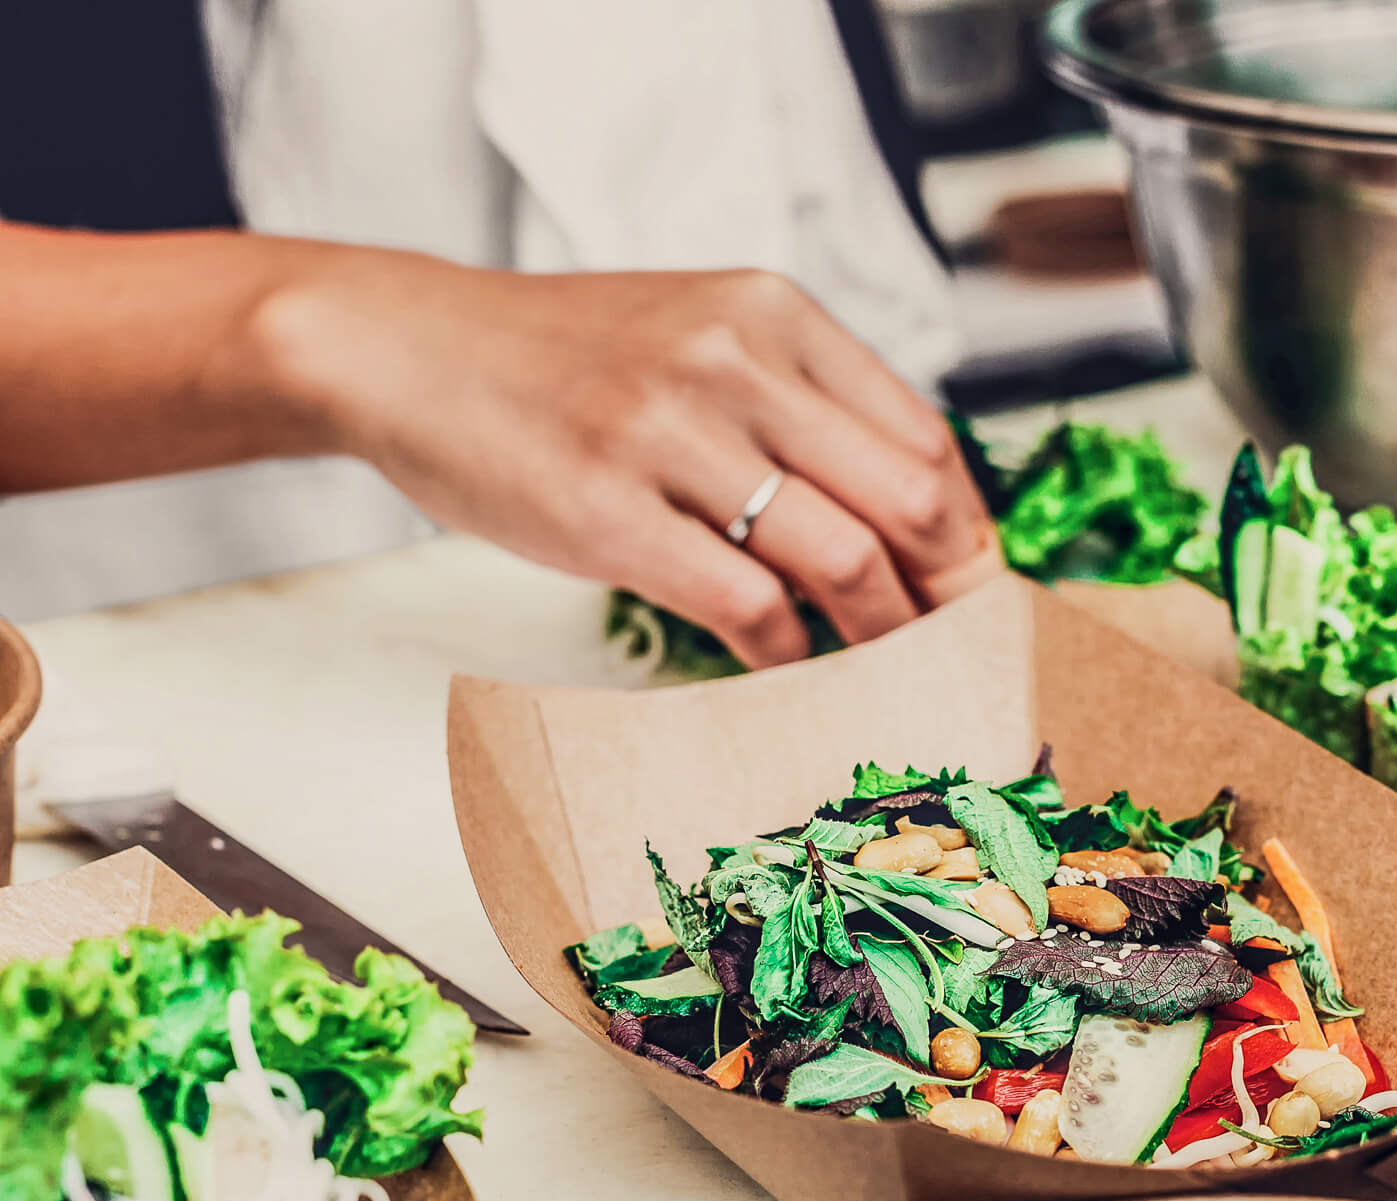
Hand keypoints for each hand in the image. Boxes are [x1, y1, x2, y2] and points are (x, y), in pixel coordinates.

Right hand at [255, 253, 999, 666]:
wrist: (403, 347)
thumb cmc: (559, 361)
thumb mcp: (695, 337)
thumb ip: (795, 402)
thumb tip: (901, 515)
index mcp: (774, 314)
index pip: (923, 439)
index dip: (967, 533)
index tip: (975, 593)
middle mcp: (736, 362)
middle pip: (909, 499)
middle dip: (951, 593)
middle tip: (957, 650)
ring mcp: (671, 434)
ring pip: (844, 558)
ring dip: (883, 635)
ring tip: (886, 673)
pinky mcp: (609, 510)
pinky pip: (748, 604)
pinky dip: (789, 654)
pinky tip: (787, 667)